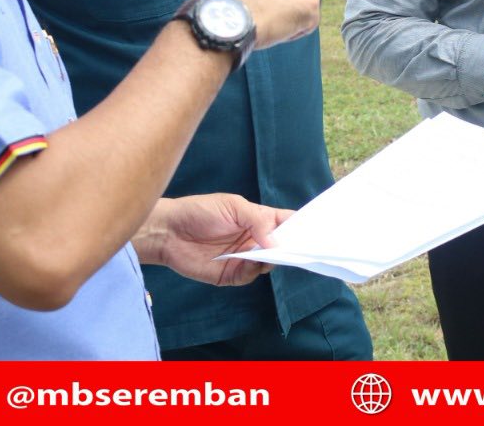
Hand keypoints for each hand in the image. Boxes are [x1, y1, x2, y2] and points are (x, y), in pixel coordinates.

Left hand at [134, 193, 292, 285]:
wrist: (168, 232)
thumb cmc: (200, 212)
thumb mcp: (232, 206)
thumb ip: (257, 221)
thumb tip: (276, 242)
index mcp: (258, 220)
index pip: (286, 223)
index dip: (300, 227)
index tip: (315, 232)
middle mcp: (255, 240)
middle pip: (282, 247)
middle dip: (290, 248)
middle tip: (297, 249)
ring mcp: (244, 258)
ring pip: (268, 264)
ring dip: (270, 260)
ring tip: (267, 253)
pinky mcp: (230, 275)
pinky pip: (249, 277)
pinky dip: (252, 271)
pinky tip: (246, 262)